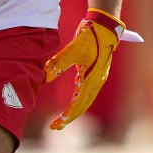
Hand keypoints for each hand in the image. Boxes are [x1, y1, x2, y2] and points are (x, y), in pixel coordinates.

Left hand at [44, 8, 124, 130]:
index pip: (78, 104)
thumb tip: (46, 75)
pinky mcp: (97, 72)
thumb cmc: (91, 36)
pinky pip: (87, 91)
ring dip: (75, 110)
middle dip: (70, 117)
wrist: (105, 26)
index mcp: (92, 79)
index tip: (56, 124)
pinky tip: (72, 101)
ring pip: (86, 100)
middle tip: (56, 126)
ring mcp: (98, 78)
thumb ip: (59, 62)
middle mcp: (97, 81)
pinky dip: (79, 100)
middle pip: (83, 106)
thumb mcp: (73, 48)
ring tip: (63, 118)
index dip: (67, 116)